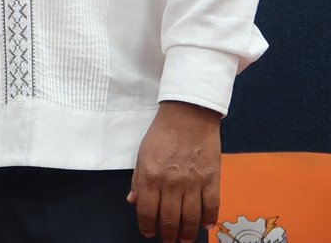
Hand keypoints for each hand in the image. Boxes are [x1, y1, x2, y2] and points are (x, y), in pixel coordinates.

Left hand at [128, 101, 221, 242]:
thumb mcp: (142, 154)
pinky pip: (212, 206)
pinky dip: (209, 219)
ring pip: (191, 218)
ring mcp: (193, 183)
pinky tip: (205, 226)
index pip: (147, 211)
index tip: (149, 233)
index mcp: (150, 176)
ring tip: (185, 239)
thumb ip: (138, 180)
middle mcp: (171, 183)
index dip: (147, 226)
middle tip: (168, 240)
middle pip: (170, 219)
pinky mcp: (212, 179)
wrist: (188, 115)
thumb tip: (133, 201)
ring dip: (188, 233)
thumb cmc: (162, 133)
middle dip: (168, 234)